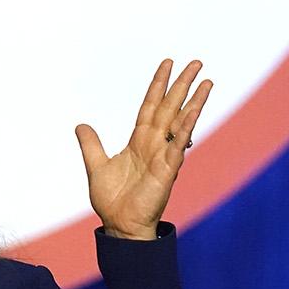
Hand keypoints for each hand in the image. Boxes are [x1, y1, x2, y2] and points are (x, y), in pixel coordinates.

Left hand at [75, 59, 210, 240]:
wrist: (120, 225)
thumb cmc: (113, 200)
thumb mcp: (96, 165)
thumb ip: (91, 144)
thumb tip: (81, 125)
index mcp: (139, 140)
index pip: (151, 105)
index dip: (158, 85)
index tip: (167, 64)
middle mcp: (154, 143)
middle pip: (170, 107)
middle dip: (182, 85)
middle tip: (196, 63)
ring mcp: (164, 154)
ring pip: (180, 121)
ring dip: (194, 101)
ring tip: (206, 82)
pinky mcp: (168, 169)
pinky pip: (178, 144)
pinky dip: (186, 127)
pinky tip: (194, 111)